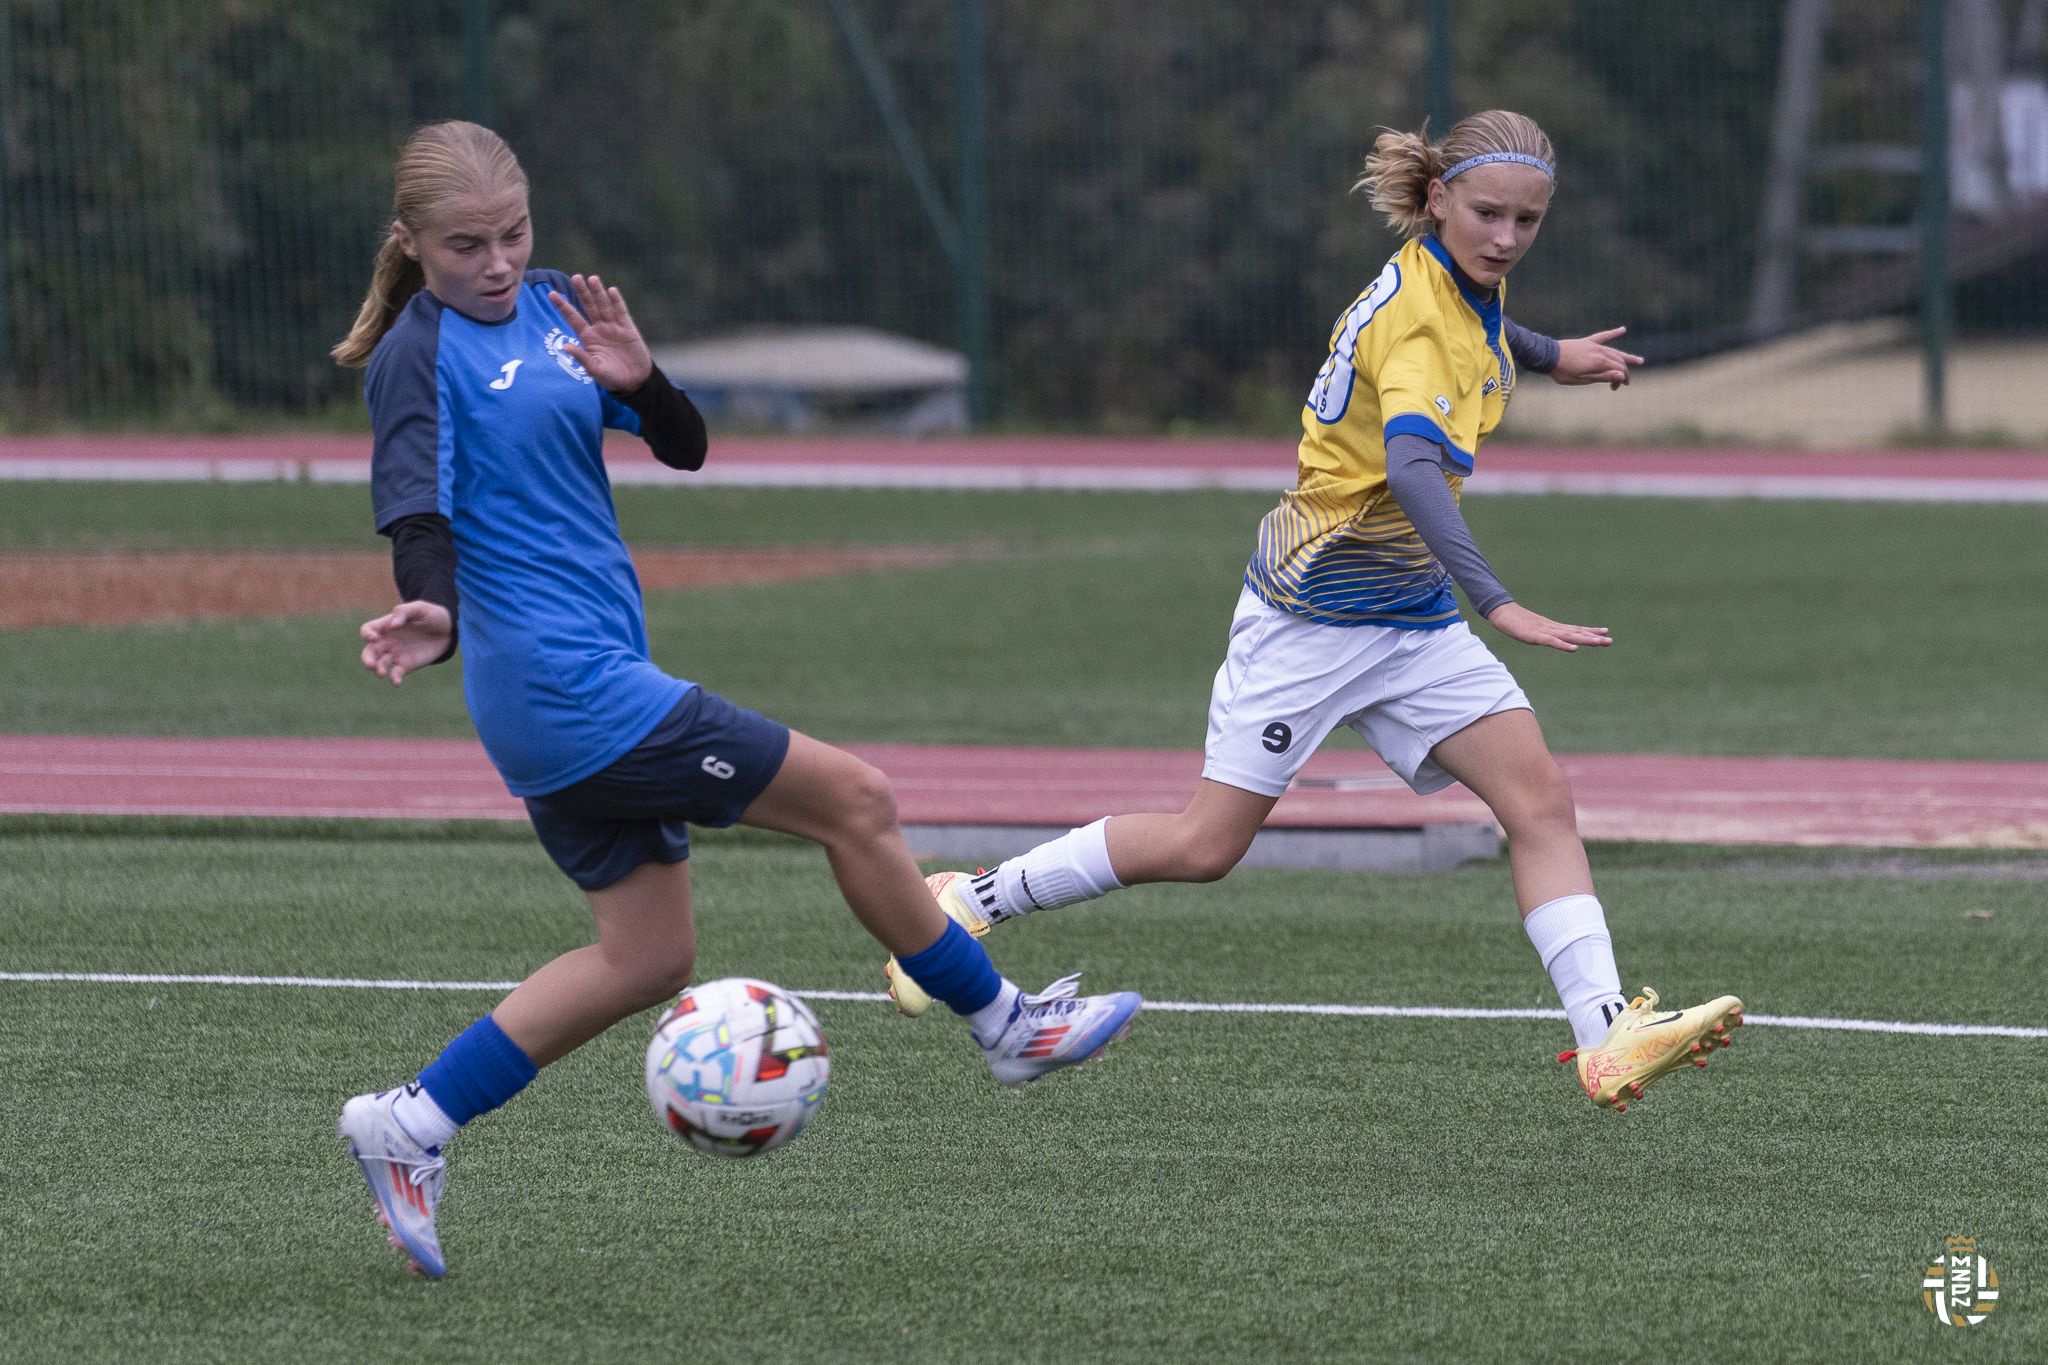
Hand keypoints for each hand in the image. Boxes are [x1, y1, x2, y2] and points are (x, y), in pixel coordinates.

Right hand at [360, 600, 452, 685]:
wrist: (448, 631)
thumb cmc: (432, 615)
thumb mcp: (420, 608)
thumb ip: (404, 612)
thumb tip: (392, 625)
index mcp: (386, 625)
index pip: (368, 630)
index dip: (367, 634)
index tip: (374, 638)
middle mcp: (387, 641)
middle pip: (369, 651)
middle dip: (367, 658)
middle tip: (370, 664)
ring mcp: (395, 654)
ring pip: (379, 664)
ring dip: (377, 669)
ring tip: (381, 673)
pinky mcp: (406, 665)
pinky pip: (395, 674)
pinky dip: (393, 679)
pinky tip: (396, 682)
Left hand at [547, 273, 652, 392]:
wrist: (634, 382)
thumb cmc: (611, 378)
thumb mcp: (594, 370)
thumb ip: (581, 357)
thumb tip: (564, 346)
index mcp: (588, 338)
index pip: (573, 318)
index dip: (563, 306)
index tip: (551, 294)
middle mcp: (599, 329)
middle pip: (588, 307)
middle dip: (582, 292)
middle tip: (575, 277)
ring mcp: (614, 327)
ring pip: (604, 306)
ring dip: (598, 293)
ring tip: (592, 279)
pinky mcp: (628, 329)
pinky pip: (621, 313)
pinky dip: (617, 302)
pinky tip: (611, 291)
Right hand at [1485, 602, 1611, 652]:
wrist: (1501, 611)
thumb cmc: (1514, 621)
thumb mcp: (1530, 629)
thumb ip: (1540, 633)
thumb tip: (1547, 636)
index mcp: (1551, 628)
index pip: (1574, 629)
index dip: (1590, 631)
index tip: (1605, 632)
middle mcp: (1552, 628)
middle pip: (1575, 633)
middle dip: (1593, 637)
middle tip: (1609, 640)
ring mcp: (1544, 631)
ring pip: (1568, 636)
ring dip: (1584, 640)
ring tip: (1599, 642)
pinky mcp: (1535, 636)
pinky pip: (1552, 642)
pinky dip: (1564, 645)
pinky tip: (1574, 648)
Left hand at [1549, 327, 1643, 389]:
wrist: (1547, 357)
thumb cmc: (1563, 372)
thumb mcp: (1582, 379)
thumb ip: (1603, 377)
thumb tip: (1621, 376)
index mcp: (1600, 362)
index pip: (1619, 370)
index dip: (1621, 379)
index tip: (1615, 388)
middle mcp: (1600, 351)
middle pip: (1618, 361)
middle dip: (1623, 372)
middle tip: (1624, 383)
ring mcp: (1594, 345)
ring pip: (1614, 350)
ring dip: (1626, 356)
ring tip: (1638, 360)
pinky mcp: (1587, 342)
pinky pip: (1603, 336)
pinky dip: (1613, 333)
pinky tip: (1623, 329)